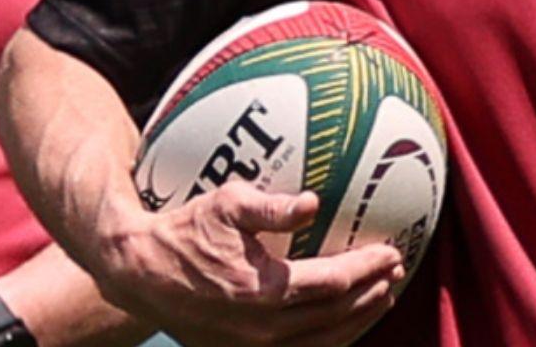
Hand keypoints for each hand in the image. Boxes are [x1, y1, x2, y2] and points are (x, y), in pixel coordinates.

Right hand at [95, 182, 402, 346]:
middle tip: (396, 273)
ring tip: (381, 298)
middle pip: (335, 316)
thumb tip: (312, 202)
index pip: (331, 284)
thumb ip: (270, 207)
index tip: (392, 253)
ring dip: (358, 320)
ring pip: (323, 341)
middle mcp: (262, 328)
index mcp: (261, 291)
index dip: (366, 270)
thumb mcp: (224, 206)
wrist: (140, 274)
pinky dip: (329, 337)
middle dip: (372, 294)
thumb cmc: (183, 232)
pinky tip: (342, 322)